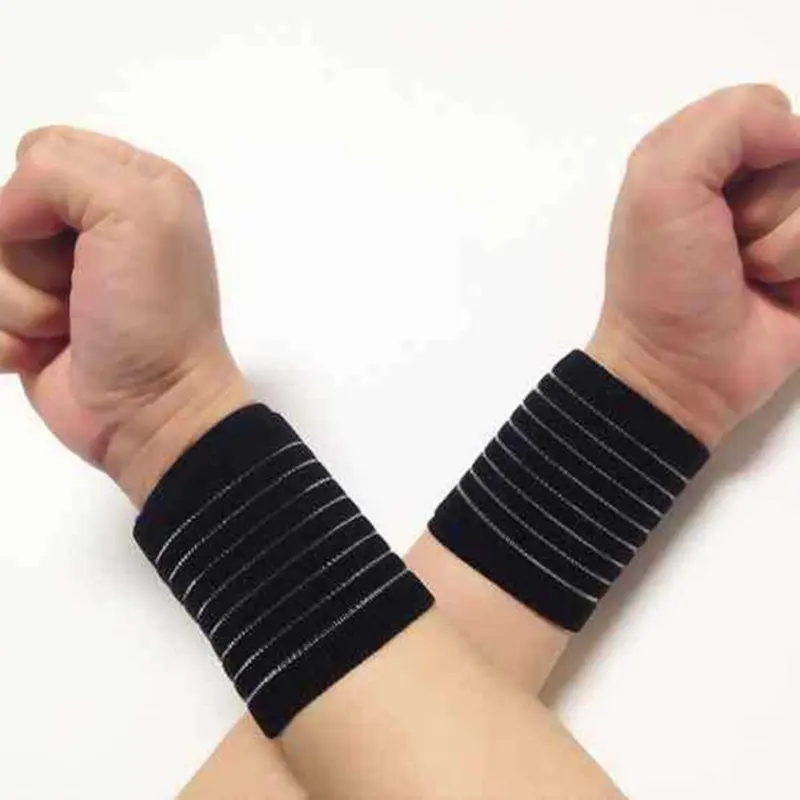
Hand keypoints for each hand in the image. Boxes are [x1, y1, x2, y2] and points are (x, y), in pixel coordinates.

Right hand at [0, 128, 250, 505]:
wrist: (151, 413)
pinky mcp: (30, 322)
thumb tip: (6, 218)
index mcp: (133, 186)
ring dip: (20, 306)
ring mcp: (57, 277)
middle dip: (28, 258)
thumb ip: (61, 171)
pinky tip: (44, 356)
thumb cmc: (150, 315)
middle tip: (78, 291)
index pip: (42, 151)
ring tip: (67, 329)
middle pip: (3, 212)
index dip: (39, 194)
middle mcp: (96, 226)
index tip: (77, 239)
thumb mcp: (136, 215)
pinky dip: (6, 340)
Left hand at [588, 85, 799, 446]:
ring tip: (750, 277)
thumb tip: (797, 131)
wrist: (681, 371)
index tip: (715, 199)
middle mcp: (750, 185)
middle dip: (770, 208)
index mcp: (702, 156)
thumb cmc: (664, 281)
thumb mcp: (662, 185)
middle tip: (730, 247)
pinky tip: (782, 294)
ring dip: (787, 248)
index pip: (770, 110)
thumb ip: (724, 124)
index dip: (758, 148)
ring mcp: (789, 229)